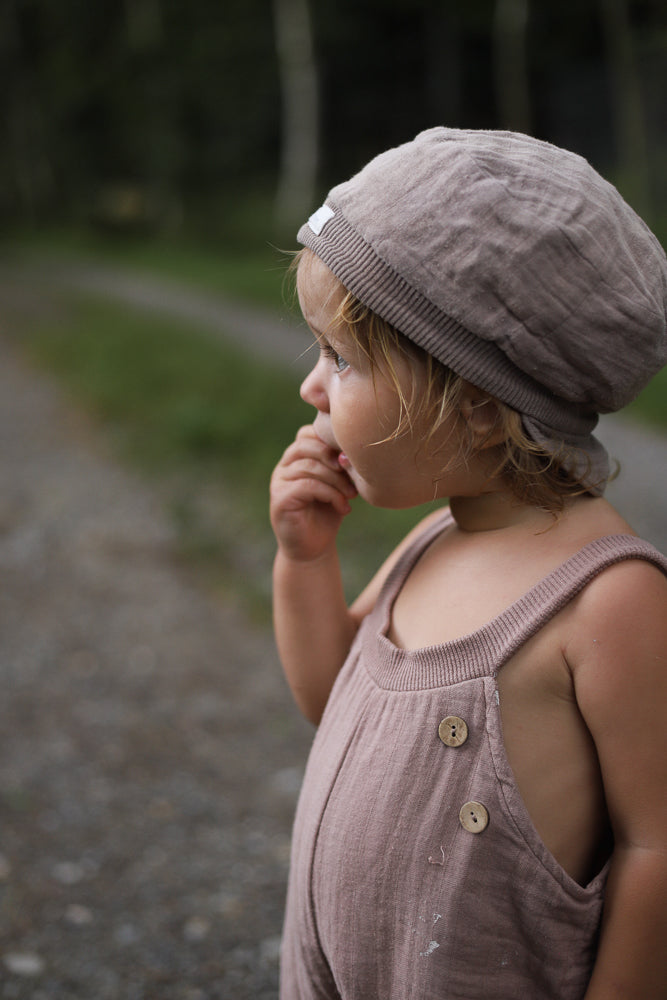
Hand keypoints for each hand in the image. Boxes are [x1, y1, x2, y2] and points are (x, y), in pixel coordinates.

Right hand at [270, 425, 357, 561]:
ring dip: (336, 480)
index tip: (351, 458)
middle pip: (306, 445)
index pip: (308, 433)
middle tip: (354, 474)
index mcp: (297, 458)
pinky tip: (343, 507)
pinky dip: (330, 494)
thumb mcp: (338, 484)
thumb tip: (355, 449)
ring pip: (309, 466)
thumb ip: (340, 465)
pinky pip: (307, 485)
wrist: (313, 549)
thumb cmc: (327, 513)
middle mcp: (284, 466)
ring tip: (351, 495)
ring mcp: (279, 482)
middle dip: (334, 458)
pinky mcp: (280, 499)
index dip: (330, 441)